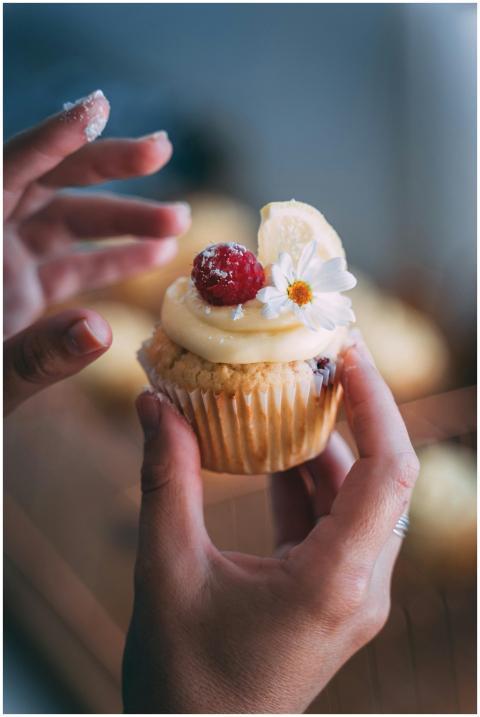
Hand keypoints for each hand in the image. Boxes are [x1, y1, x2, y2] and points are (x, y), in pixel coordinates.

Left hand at [4, 90, 189, 413]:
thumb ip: (38, 354)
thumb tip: (100, 331)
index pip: (5, 171)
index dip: (52, 138)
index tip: (99, 109)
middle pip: (46, 182)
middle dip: (106, 165)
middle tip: (161, 149)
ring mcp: (8, 264)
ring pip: (68, 222)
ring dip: (125, 218)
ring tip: (181, 222)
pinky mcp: (25, 290)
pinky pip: (74, 265)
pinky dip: (115, 259)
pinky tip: (159, 254)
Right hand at [122, 333, 418, 712]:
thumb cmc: (183, 678)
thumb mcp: (167, 570)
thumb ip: (166, 480)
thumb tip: (157, 405)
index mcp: (334, 582)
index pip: (388, 471)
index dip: (375, 402)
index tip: (347, 351)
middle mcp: (360, 585)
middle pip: (383, 477)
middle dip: (354, 411)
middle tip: (316, 358)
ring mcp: (350, 593)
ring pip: (356, 496)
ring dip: (325, 443)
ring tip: (289, 391)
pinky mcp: (329, 594)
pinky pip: (332, 520)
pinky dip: (306, 479)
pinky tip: (271, 447)